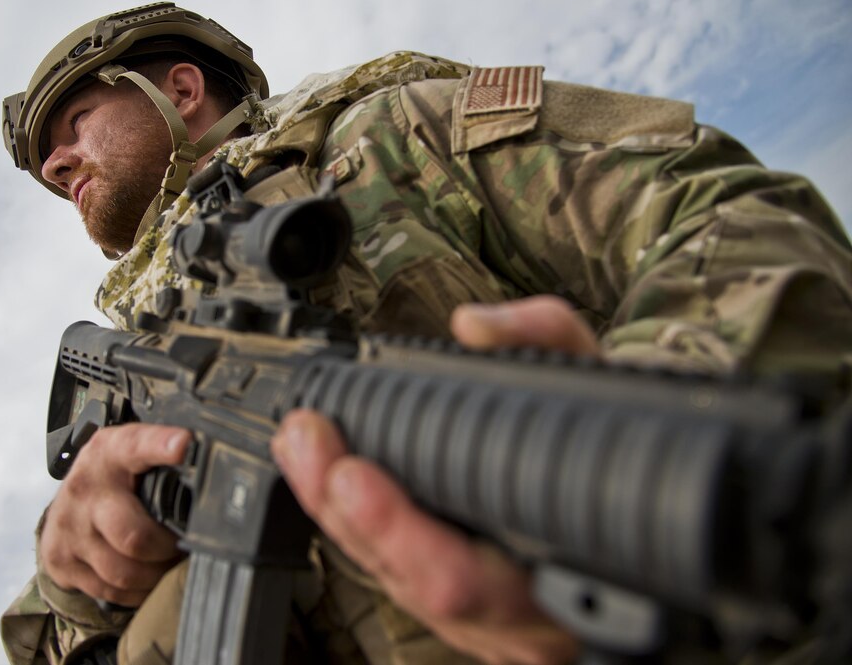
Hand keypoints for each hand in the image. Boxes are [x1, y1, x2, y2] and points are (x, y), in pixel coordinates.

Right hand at [40, 423, 191, 606]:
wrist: (63, 505)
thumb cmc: (111, 478)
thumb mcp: (132, 454)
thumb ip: (164, 454)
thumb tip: (212, 461)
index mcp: (109, 453)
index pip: (136, 446)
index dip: (160, 445)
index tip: (184, 444)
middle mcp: (86, 490)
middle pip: (134, 534)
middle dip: (167, 548)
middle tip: (180, 545)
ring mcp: (71, 529)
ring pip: (124, 572)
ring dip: (154, 575)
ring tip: (165, 562)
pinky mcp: (63, 562)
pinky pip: (110, 591)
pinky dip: (136, 591)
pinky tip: (145, 577)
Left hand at [272, 296, 595, 664]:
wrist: (653, 501)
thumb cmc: (627, 446)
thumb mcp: (602, 378)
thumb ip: (548, 338)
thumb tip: (473, 328)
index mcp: (569, 573)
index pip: (464, 578)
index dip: (397, 530)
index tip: (352, 471)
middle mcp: (528, 619)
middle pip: (410, 585)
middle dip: (348, 512)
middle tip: (305, 441)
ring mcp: (495, 627)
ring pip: (396, 587)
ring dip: (337, 517)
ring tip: (301, 447)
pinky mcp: (470, 615)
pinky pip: (398, 579)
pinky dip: (356, 527)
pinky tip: (324, 479)